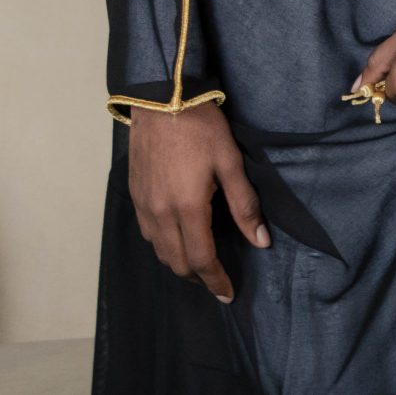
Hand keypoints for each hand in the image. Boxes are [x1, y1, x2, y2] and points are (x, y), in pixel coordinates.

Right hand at [127, 100, 266, 301]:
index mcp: (187, 208)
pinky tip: (177, 240)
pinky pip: (148, 234)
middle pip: (177, 262)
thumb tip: (261, 241)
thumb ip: (244, 205)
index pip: (201, 259)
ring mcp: (143, 206)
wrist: (161, 100)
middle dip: (198, 277)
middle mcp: (160, 214)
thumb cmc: (201, 127)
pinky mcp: (134, 196)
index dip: (215, 280)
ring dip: (179, 264)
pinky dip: (163, 247)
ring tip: (199, 266)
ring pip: (159, 251)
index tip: (228, 294)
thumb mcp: (230, 162)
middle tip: (216, 282)